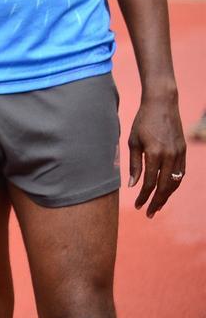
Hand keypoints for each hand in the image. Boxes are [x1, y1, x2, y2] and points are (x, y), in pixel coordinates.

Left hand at [128, 96, 185, 216]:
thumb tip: (132, 185)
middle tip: (148, 213)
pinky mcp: (184, 151)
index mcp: (154, 153)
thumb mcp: (133, 141)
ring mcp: (179, 154)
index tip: (137, 205)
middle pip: (165, 187)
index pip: (150, 182)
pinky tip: (167, 191)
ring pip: (175, 182)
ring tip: (157, 206)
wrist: (162, 104)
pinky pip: (180, 174)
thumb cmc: (142, 121)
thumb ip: (134, 164)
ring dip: (167, 196)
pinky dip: (174, 185)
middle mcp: (170, 156)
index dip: (144, 196)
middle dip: (156, 202)